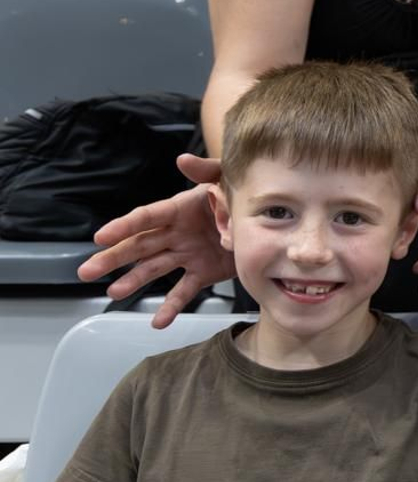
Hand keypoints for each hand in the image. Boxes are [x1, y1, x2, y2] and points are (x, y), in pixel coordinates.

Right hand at [78, 154, 234, 329]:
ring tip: (114, 292)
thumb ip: (207, 170)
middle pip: (140, 246)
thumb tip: (182, 159)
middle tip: (86, 271)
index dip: (124, 226)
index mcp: (180, 209)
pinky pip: (184, 291)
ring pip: (155, 269)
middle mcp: (177, 233)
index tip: (100, 237)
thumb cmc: (239, 192)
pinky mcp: (203, 272)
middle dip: (114, 258)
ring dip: (134, 281)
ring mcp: (187, 254)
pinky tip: (158, 322)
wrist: (265, 218)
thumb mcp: (227, 177)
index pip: (147, 218)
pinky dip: (171, 307)